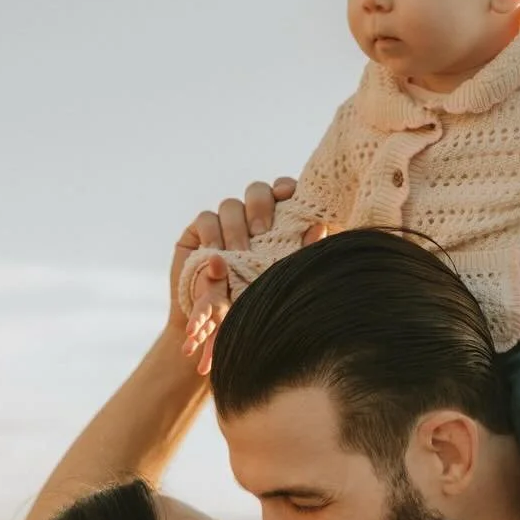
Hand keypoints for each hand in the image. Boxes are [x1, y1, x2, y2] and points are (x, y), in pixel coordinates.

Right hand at [168, 177, 326, 375]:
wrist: (219, 333)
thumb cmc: (258, 306)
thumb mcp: (282, 280)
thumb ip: (302, 253)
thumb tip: (320, 227)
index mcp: (278, 223)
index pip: (283, 191)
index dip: (285, 186)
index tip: (287, 195)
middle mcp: (251, 219)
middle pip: (256, 191)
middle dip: (259, 207)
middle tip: (261, 232)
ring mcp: (224, 224)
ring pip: (230, 205)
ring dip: (235, 227)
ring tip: (238, 252)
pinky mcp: (198, 234)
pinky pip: (205, 219)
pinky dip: (211, 233)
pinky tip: (216, 254)